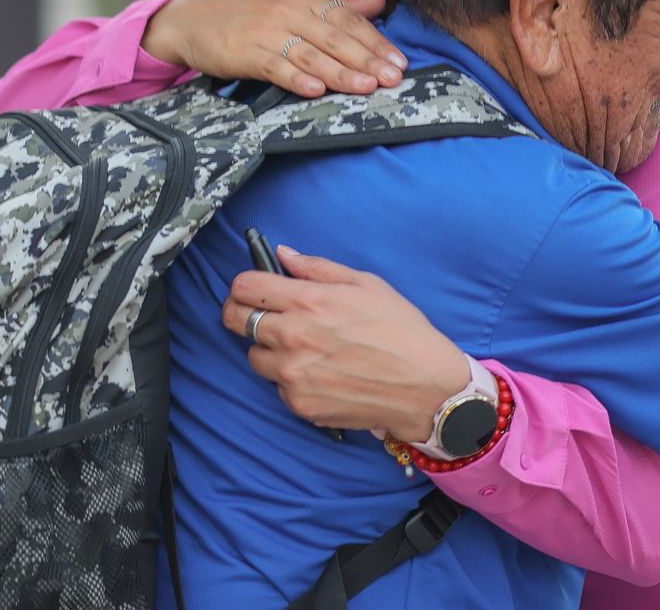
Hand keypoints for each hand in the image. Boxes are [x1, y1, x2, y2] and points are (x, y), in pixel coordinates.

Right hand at [142, 0, 407, 96]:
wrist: (191, 17)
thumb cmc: (248, 13)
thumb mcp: (293, 3)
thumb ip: (338, 5)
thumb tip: (380, 2)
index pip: (348, 19)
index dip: (376, 41)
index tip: (400, 62)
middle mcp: (289, 11)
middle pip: (335, 37)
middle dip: (367, 59)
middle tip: (394, 78)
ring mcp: (266, 31)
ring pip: (310, 53)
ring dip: (340, 72)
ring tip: (367, 87)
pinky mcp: (244, 52)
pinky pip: (275, 66)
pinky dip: (295, 78)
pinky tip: (315, 90)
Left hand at [222, 246, 470, 442]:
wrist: (424, 387)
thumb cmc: (401, 331)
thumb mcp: (366, 285)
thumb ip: (318, 268)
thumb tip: (285, 255)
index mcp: (308, 301)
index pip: (244, 288)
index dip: (244, 286)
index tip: (252, 290)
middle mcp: (293, 337)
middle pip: (235, 321)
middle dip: (242, 314)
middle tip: (261, 315)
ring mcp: (293, 375)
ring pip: (254, 357)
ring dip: (269, 349)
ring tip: (303, 348)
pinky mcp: (299, 404)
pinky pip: (277, 387)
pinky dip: (291, 379)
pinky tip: (321, 372)